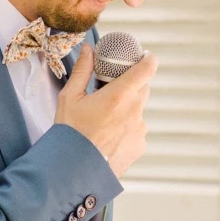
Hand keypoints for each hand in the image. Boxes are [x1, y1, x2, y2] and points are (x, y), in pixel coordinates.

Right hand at [56, 45, 155, 177]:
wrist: (74, 171)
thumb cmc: (70, 132)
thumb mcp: (70, 97)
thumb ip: (83, 70)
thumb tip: (88, 49)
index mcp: (119, 95)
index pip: (147, 68)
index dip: (149, 59)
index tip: (144, 56)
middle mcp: (135, 111)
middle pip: (142, 89)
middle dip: (129, 86)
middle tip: (110, 92)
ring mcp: (140, 130)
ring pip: (138, 111)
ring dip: (126, 110)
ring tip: (104, 122)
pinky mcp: (140, 146)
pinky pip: (136, 130)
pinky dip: (126, 130)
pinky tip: (108, 138)